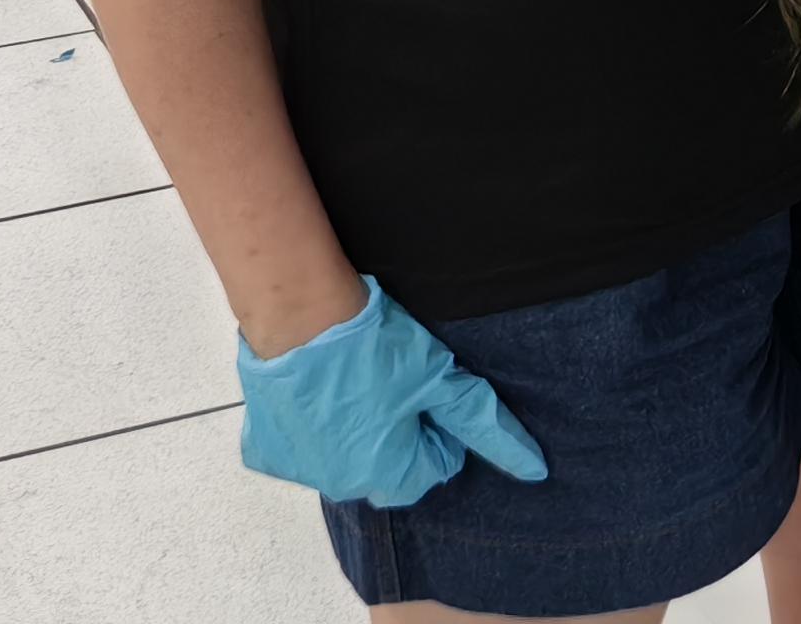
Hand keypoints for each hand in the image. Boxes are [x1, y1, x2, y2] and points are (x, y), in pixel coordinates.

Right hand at [233, 278, 547, 509]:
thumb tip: (536, 469)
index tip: (426, 390)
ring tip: (356, 381)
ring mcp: (299, 470)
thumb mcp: (439, 379)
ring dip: (355, 432)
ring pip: (343, 459)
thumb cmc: (374, 348)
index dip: (437, 425)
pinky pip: (300, 448)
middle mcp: (342, 485)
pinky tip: (318, 391)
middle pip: (387, 468)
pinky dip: (310, 427)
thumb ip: (484, 425)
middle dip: (397, 434)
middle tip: (392, 383)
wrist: (299, 314)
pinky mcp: (265, 450)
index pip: (433, 466)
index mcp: (386, 476)